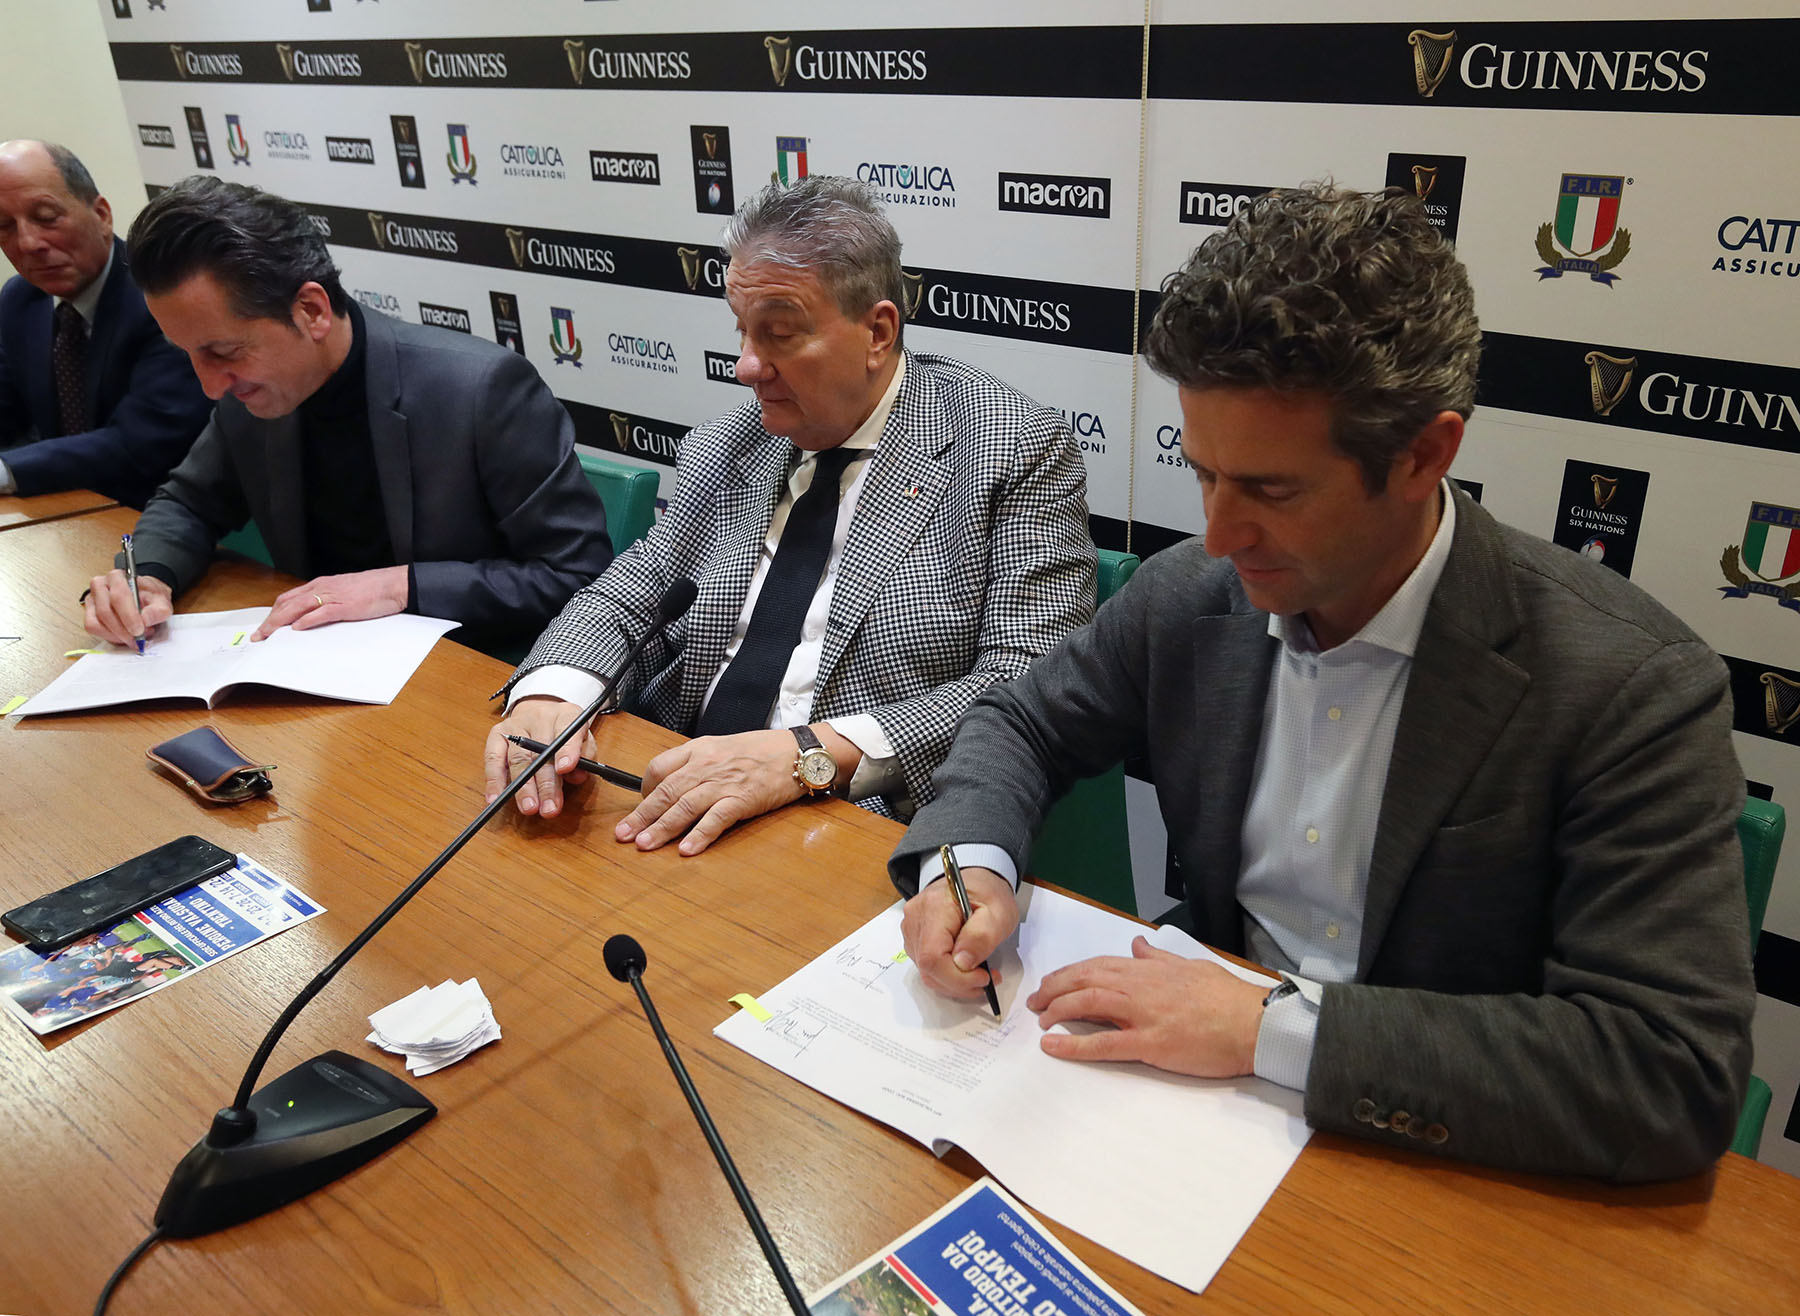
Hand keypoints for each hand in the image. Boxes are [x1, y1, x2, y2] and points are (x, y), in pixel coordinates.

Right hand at [83, 569, 172, 646]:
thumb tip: (145, 620)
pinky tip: (123, 637)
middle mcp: (100, 585)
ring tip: (134, 637)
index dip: (128, 616)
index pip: (119, 597)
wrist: (144, 597)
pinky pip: (93, 628)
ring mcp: (92, 600)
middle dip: (123, 630)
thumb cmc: (150, 596)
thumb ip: (158, 610)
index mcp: (117, 577)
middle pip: (105, 612)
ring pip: (96, 623)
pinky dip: (109, 636)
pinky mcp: (89, 613)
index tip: (139, 630)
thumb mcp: (162, 601)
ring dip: (116, 635)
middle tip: (138, 639)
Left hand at [250, 566, 408, 639]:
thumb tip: (312, 615)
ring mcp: (332, 596)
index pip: (289, 597)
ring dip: (280, 622)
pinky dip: (306, 620)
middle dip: (270, 620)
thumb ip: (327, 601)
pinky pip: (320, 613)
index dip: (273, 612)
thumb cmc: (373, 589)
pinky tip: (296, 628)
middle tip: (259, 635)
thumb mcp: (344, 592)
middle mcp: (322, 588)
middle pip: (287, 603)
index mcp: (321, 585)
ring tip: (269, 634)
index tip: (264, 625)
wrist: (394, 584)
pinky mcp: (344, 606)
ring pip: (297, 608)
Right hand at [484, 695, 595, 816]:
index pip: (569, 731)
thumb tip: (577, 776)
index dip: (567, 751)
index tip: (565, 769)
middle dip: (545, 784)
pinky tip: (496, 798)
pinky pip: (493, 759)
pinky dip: (494, 781)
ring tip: (529, 808)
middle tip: (549, 808)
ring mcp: (516, 725)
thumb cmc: (565, 733)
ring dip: (523, 787)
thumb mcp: (584, 740)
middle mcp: (540, 717)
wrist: (541, 711)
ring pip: (518, 758)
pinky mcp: (497, 734)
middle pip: (540, 751)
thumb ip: (584, 757)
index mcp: (566, 715)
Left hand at [616, 728, 815, 855]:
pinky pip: (716, 819)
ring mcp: (724, 782)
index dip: (644, 790)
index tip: (640, 808)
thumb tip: (675, 786)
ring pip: (684, 806)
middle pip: (665, 791)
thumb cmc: (762, 750)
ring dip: (662, 828)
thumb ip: (699, 764)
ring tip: (645, 846)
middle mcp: (706, 764)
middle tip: (623, 835)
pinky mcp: (743, 799)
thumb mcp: (723, 747)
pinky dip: (699, 835)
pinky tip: (687, 850)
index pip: (659, 768)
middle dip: (641, 816)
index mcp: (699, 749)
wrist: (796, 751)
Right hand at [901, 866, 1017, 1000]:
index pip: (933, 957)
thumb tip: (963, 963)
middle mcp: (915, 919)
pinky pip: (927, 967)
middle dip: (960, 984)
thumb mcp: (999, 911)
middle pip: (928, 968)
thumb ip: (982, 936)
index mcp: (934, 907)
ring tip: (980, 974)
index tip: (984, 977)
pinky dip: (947, 976)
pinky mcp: (914, 938)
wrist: (973, 879)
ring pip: (926, 972)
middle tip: (988, 979)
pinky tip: (966, 969)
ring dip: (955, 983)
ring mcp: (911, 929)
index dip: (957, 977)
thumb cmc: (987, 892)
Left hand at [1026, 937, 1266, 1077]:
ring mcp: (1143, 1014)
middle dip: (1054, 989)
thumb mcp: (1192, 966)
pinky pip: (1103, 1044)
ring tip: (1040, 1020)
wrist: (1254, 1023)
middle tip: (1036, 1002)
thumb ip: (1160, 957)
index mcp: (1149, 969)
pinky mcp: (1150, 1043)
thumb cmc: (1228, 997)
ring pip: (1087, 1003)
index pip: (1097, 965)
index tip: (1053, 983)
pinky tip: (1052, 1047)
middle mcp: (1139, 986)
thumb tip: (1138, 944)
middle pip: (1084, 980)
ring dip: (1057, 1010)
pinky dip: (1074, 1044)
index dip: (1069, 974)